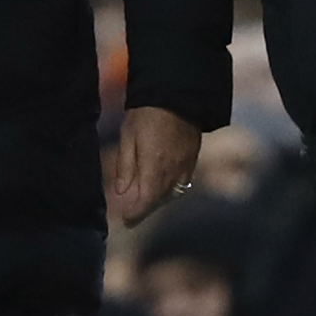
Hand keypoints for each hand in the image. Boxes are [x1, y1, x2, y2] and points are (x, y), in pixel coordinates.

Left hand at [108, 105, 201, 228]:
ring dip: (158, 199)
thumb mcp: (128, 137)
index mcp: (155, 168)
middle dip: (145, 208)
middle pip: (159, 200)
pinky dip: (170, 188)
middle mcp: (173, 172)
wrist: (178, 93)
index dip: (135, 215)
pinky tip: (161, 182)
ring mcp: (186, 166)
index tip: (125, 221)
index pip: (146, 203)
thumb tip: (121, 192)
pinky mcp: (193, 158)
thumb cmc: (147, 113)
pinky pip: (182, 182)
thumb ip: (125, 167)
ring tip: (144, 198)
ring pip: (172, 193)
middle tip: (131, 213)